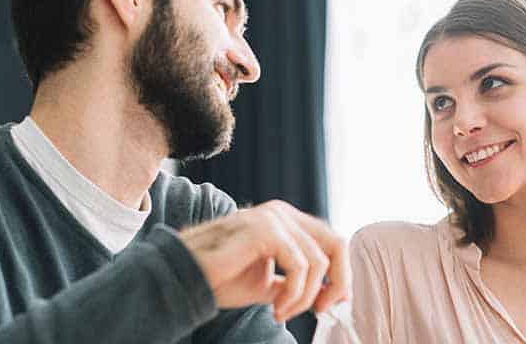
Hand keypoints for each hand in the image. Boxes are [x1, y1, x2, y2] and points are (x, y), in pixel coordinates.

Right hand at [180, 200, 350, 321]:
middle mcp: (282, 213)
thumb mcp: (268, 282)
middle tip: (319, 310)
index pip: (331, 241)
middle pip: (336, 244)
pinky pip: (299, 267)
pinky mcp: (264, 230)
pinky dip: (294, 295)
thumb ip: (296, 281)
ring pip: (318, 261)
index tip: (331, 303)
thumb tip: (331, 293)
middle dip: (336, 282)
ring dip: (305, 297)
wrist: (184, 277)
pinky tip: (276, 309)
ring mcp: (273, 217)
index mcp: (286, 219)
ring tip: (282, 312)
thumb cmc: (221, 279)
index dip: (340, 273)